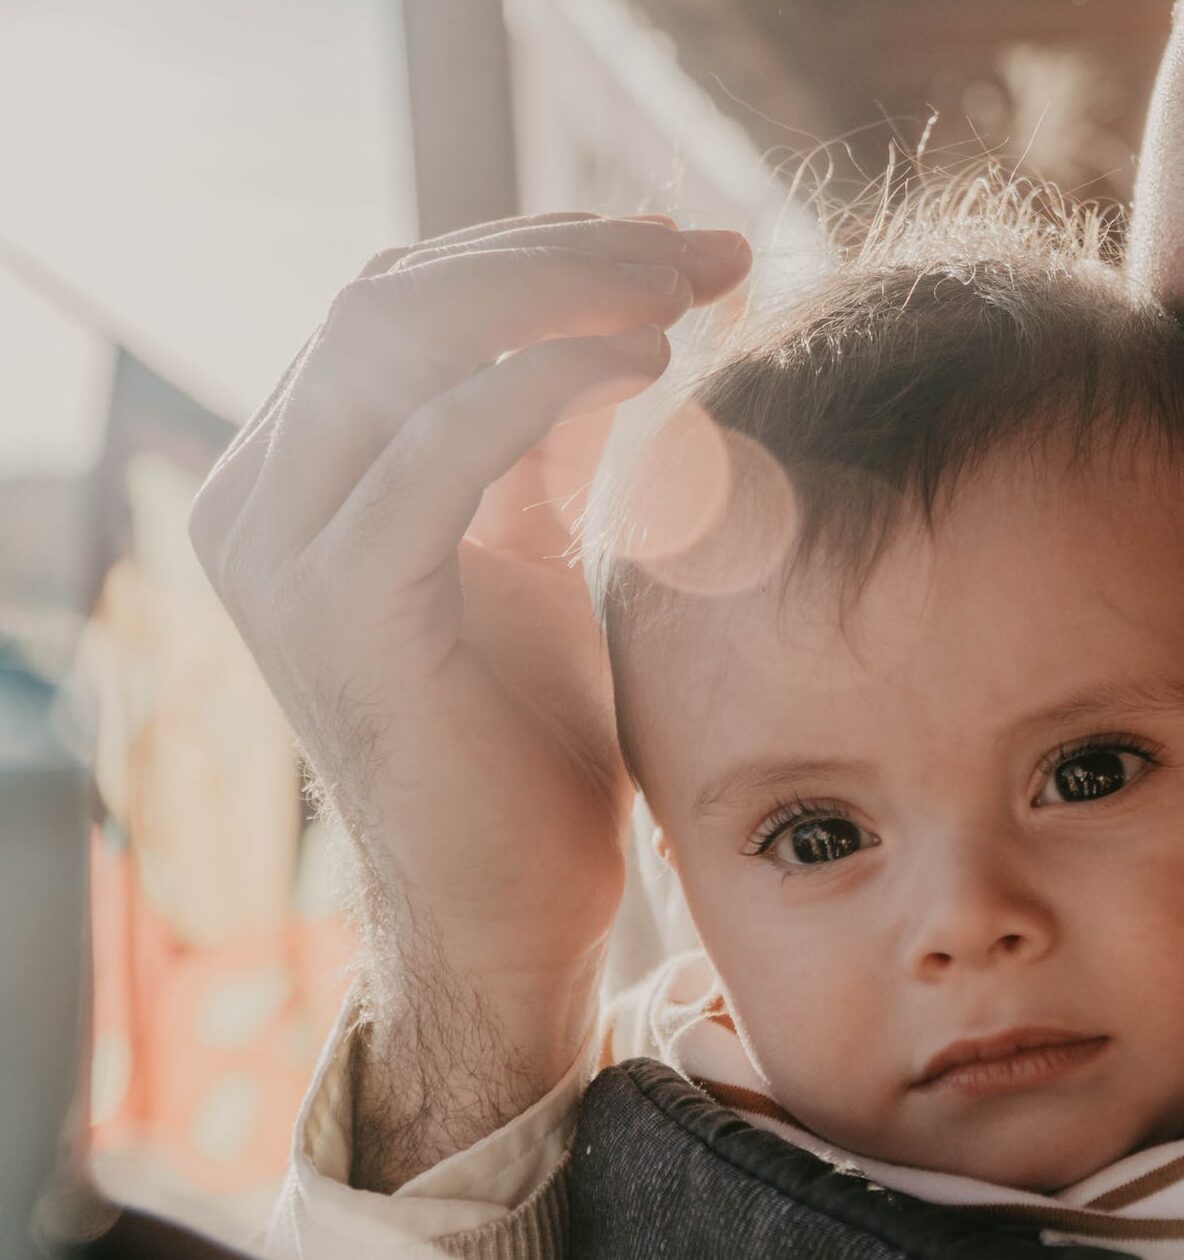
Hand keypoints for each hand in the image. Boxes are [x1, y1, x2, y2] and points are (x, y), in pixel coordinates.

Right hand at [188, 213, 750, 1187]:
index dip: (542, 248)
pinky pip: (436, 445)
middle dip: (567, 253)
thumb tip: (607, 312)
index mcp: (299, 473)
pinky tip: (651, 363)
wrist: (512, 908)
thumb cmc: (537, 737)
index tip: (679, 242)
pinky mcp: (340, 609)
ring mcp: (280, 550)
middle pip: (397, 293)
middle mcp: (261, 496)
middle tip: (707, 250)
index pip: (401, 297)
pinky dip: (544, 378)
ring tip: (692, 292)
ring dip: (564, 291)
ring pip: (400, 338)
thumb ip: (532, 434)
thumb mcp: (531, 547)